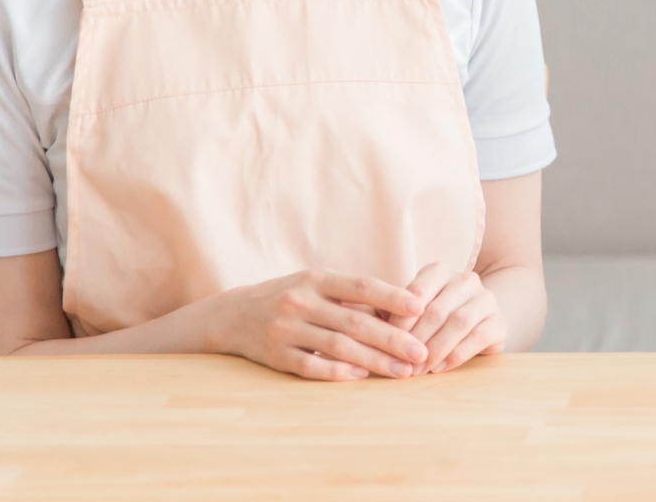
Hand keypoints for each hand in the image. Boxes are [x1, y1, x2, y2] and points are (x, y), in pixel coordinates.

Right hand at [209, 269, 429, 380]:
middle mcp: (301, 301)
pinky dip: (337, 372)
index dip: (392, 297)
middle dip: (392, 338)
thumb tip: (402, 308)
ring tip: (401, 371)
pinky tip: (362, 377)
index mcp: (317, 279)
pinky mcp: (276, 354)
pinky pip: (311, 366)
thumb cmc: (291, 297)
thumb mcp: (318, 285)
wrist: (234, 315)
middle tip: (420, 352)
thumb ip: (352, 295)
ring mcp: (286, 329)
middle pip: (355, 321)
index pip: (362, 286)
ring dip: (374, 360)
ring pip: (338, 346)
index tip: (421, 308)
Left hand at [388, 261, 506, 374]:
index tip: (388, 342)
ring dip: (435, 349)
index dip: (401, 320)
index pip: (417, 292)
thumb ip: (393, 316)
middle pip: (437, 310)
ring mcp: (486, 299)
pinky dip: (456, 355)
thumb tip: (370, 329)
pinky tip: (439, 368)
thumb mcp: (412, 313)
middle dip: (417, 341)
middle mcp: (466, 279)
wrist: (475, 325)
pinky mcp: (499, 322)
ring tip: (419, 370)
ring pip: (459, 322)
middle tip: (402, 364)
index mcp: (441, 271)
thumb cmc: (432, 320)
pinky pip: (478, 337)